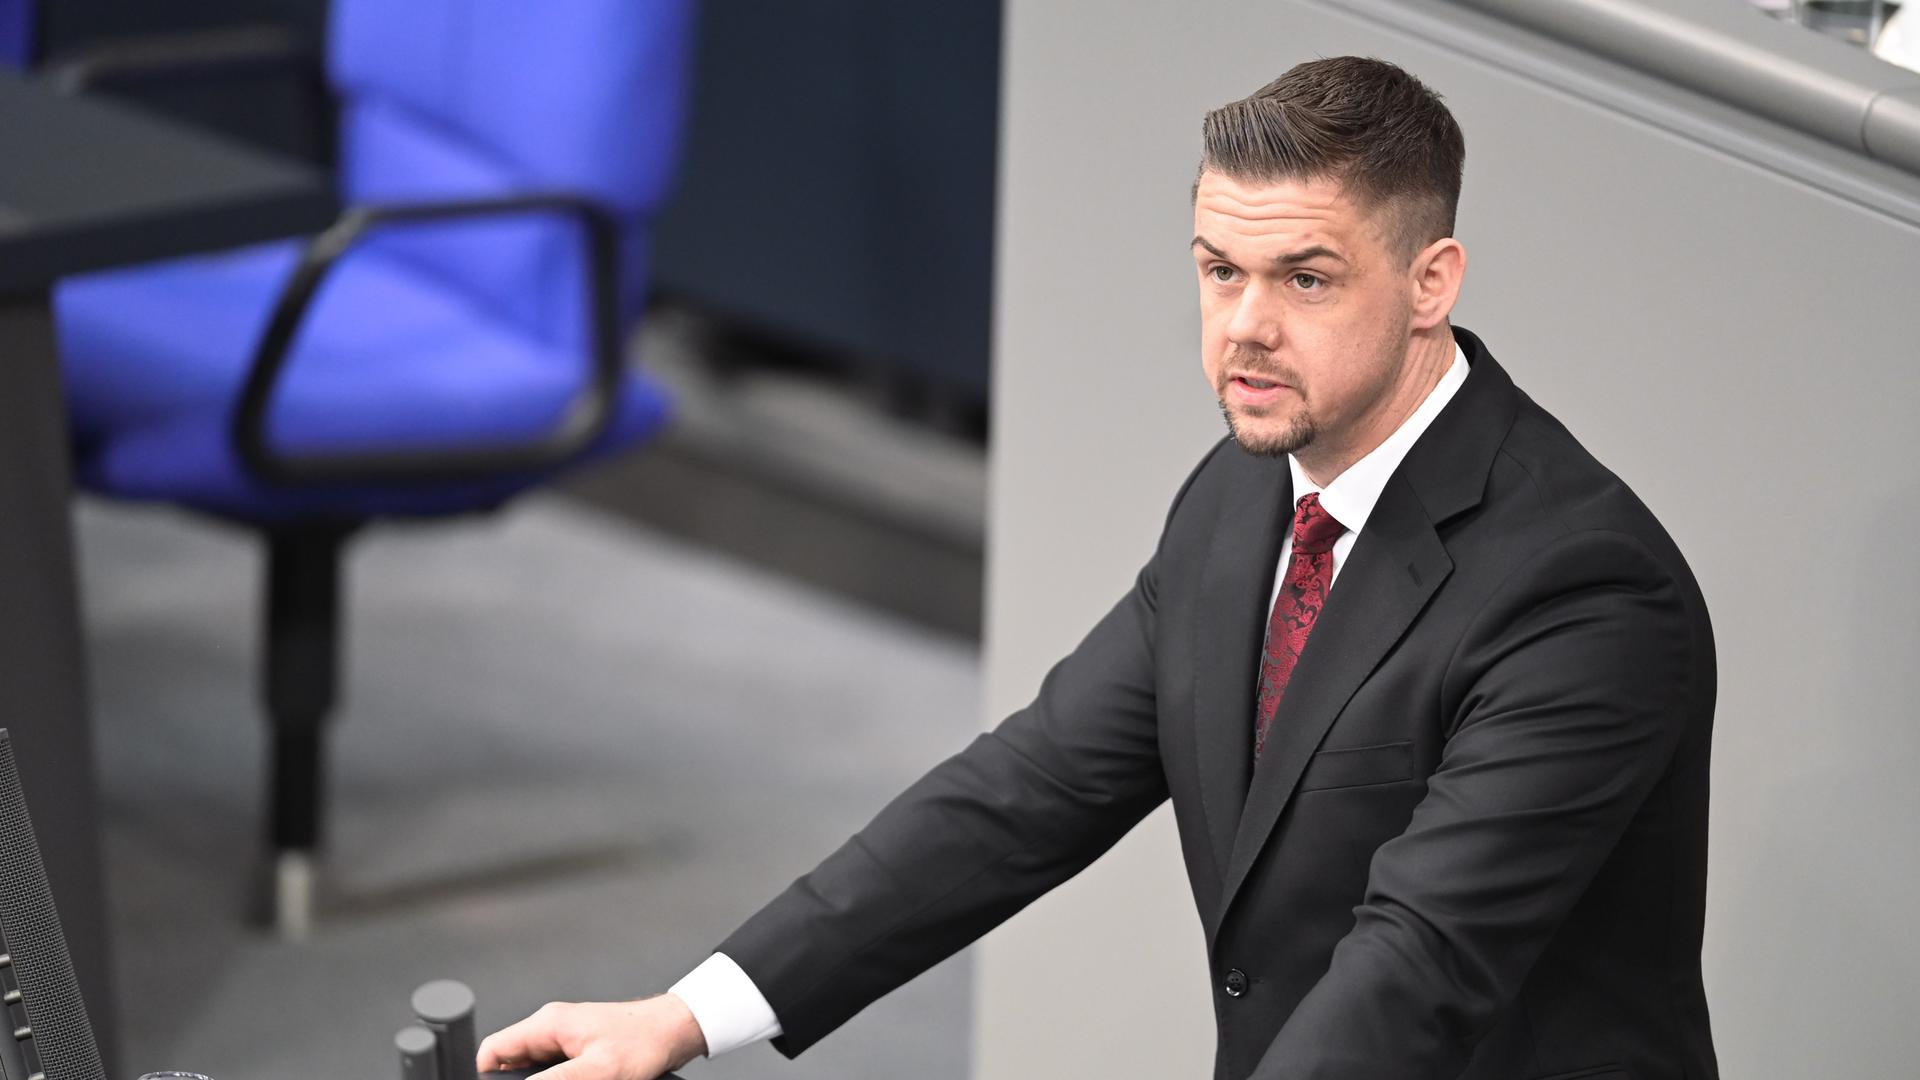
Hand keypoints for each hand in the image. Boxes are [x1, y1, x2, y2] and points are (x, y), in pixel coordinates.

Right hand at [476, 994, 707, 1079]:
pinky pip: (554, 1071)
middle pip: (512, 1064)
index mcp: (548, 1024)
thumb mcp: (596, 1070)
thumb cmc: (644, 1041)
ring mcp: (566, 1039)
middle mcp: (553, 1028)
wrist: (674, 1031)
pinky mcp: (580, 1051)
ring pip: (533, 1071)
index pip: (494, 1049)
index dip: (486, 1075)